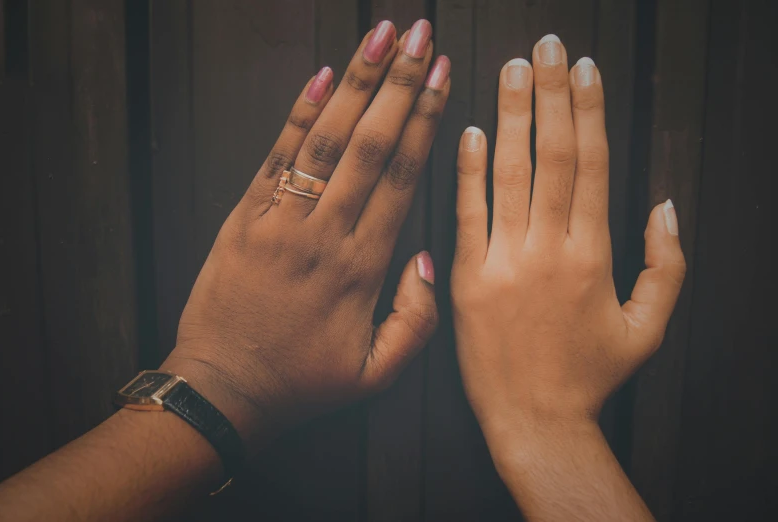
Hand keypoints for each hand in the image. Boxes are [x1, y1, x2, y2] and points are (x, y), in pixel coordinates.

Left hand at [162, 19, 449, 450]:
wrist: (223, 390)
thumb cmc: (302, 382)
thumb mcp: (376, 374)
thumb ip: (417, 321)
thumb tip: (430, 260)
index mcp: (363, 267)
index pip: (402, 177)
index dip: (425, 121)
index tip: (442, 76)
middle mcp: (325, 233)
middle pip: (370, 144)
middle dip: (399, 83)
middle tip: (420, 34)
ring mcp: (281, 221)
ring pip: (325, 139)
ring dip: (355, 84)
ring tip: (379, 35)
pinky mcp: (244, 217)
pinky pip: (276, 157)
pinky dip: (297, 114)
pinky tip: (320, 76)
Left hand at [451, 35, 685, 451]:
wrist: (534, 422)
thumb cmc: (590, 378)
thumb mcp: (648, 328)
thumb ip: (666, 266)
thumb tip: (665, 206)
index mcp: (594, 255)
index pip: (591, 164)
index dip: (589, 111)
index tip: (585, 70)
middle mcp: (549, 249)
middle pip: (552, 155)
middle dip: (551, 94)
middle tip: (547, 46)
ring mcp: (504, 261)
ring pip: (510, 174)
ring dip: (511, 116)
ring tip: (512, 69)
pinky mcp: (467, 278)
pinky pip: (467, 214)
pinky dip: (468, 171)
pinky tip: (469, 131)